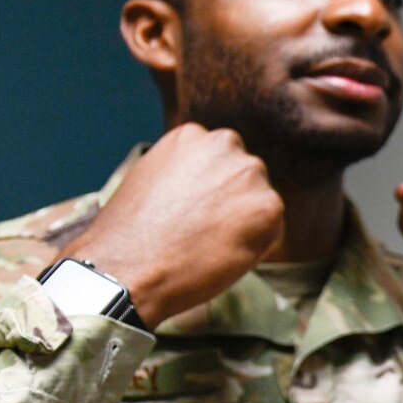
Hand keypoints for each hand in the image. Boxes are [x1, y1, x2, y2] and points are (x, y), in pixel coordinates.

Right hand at [60, 123, 282, 326]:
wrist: (131, 267)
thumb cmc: (132, 234)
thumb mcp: (151, 180)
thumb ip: (186, 172)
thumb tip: (210, 186)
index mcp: (193, 136)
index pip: (220, 163)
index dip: (209, 194)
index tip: (191, 213)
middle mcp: (225, 144)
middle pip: (244, 178)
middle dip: (231, 204)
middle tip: (201, 231)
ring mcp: (249, 172)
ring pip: (260, 203)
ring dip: (245, 223)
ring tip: (208, 242)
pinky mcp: (269, 205)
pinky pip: (272, 229)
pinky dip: (256, 245)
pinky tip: (223, 253)